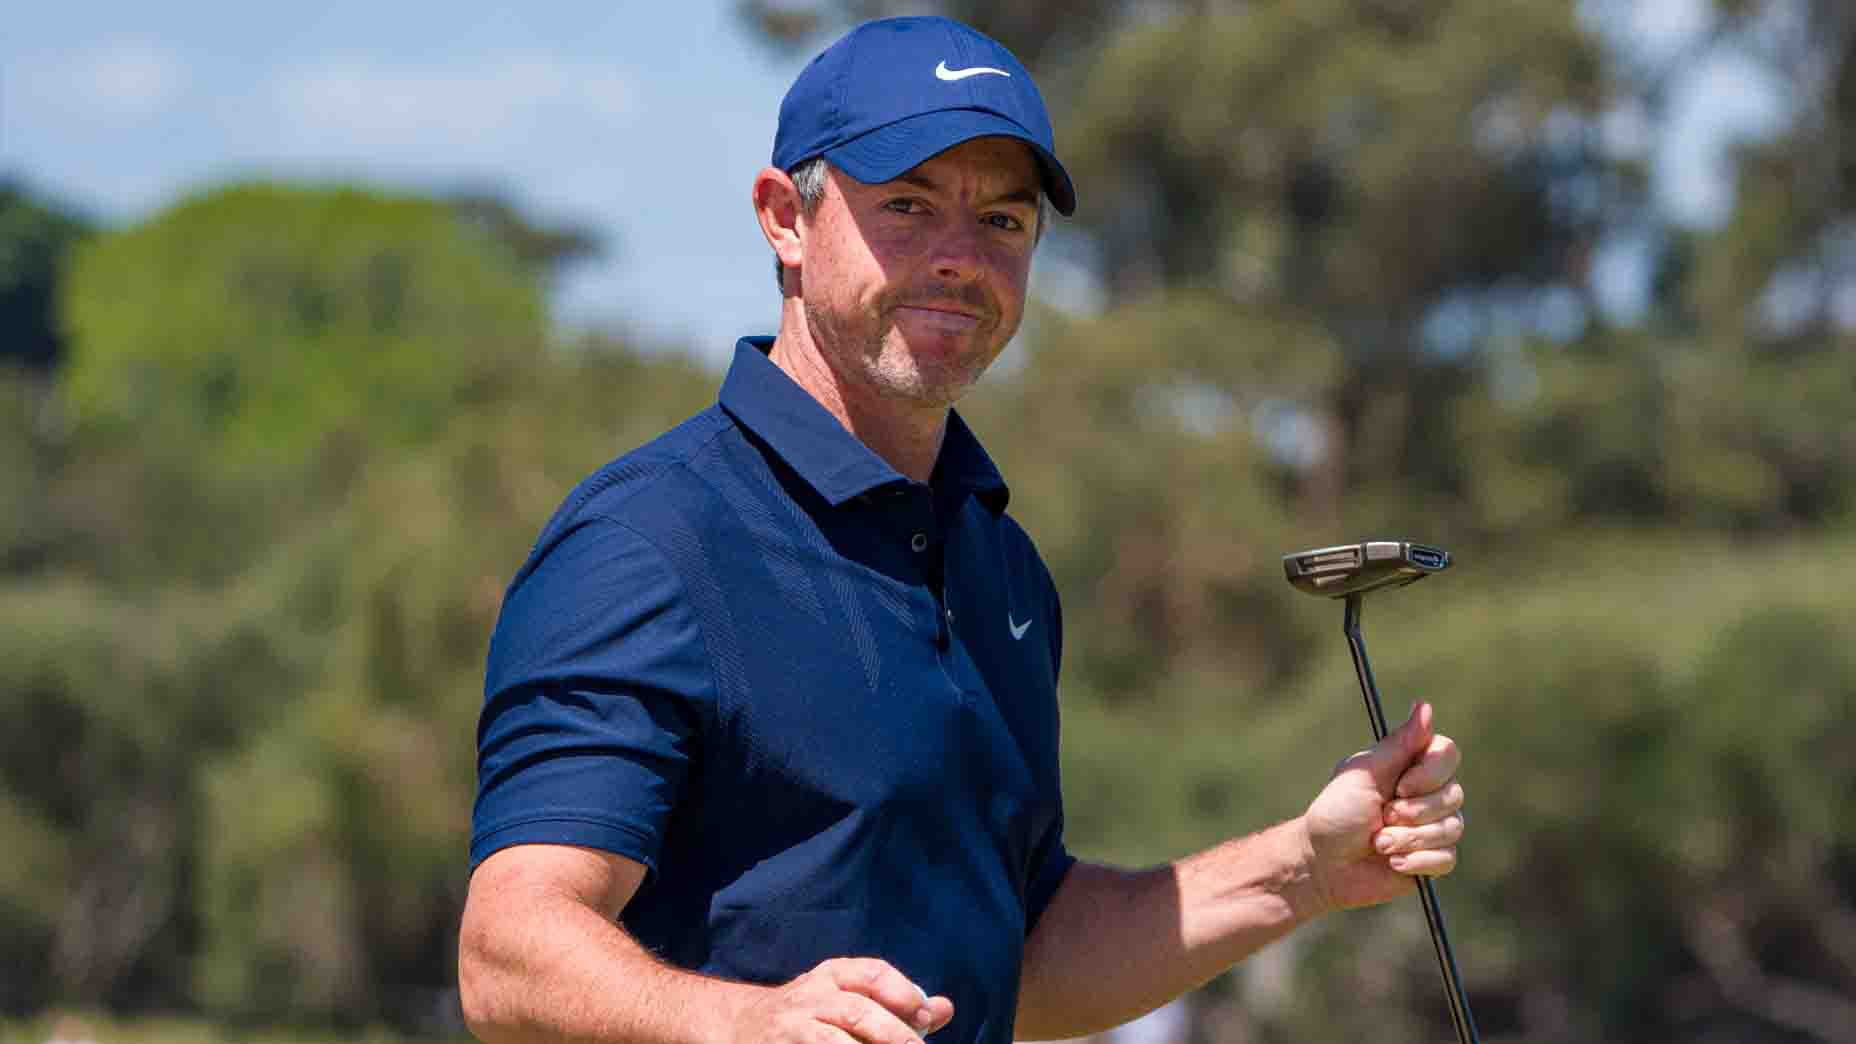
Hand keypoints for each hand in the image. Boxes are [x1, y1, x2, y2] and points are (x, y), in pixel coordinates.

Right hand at [730, 957, 954, 1042]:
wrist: (740, 1025)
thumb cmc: (810, 1014)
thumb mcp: (847, 998)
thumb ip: (896, 1005)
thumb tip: (945, 1009)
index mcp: (832, 976)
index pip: (872, 973)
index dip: (903, 992)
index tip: (923, 1016)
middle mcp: (811, 995)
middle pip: (858, 1012)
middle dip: (893, 1034)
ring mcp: (793, 1026)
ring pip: (833, 1042)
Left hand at [1300, 701, 1464, 914]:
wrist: (1323, 864)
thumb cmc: (1336, 813)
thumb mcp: (1364, 773)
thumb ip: (1399, 743)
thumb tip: (1424, 706)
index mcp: (1410, 766)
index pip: (1447, 753)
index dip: (1429, 773)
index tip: (1399, 786)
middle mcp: (1427, 793)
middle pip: (1454, 794)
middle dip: (1414, 812)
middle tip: (1382, 816)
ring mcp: (1433, 827)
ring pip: (1453, 828)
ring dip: (1410, 838)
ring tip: (1379, 843)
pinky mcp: (1433, 859)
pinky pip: (1448, 858)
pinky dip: (1418, 861)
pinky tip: (1393, 863)